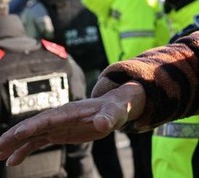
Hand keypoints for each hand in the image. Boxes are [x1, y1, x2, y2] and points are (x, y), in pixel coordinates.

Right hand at [0, 81, 144, 165]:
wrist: (115, 109)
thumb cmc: (116, 109)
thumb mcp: (115, 113)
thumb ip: (108, 118)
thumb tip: (103, 124)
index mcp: (70, 111)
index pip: (47, 118)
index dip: (32, 125)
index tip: (17, 133)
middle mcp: (58, 117)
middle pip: (32, 126)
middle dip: (14, 136)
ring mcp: (56, 125)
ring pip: (30, 135)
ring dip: (14, 144)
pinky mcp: (58, 133)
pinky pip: (37, 142)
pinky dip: (24, 150)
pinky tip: (12, 160)